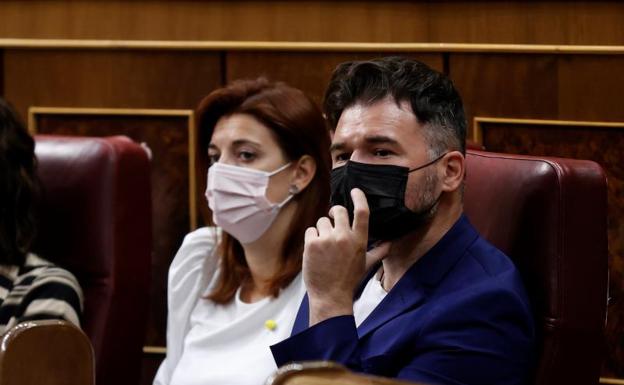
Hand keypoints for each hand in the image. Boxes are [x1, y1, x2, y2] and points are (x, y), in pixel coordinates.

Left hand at [303, 188, 387, 324]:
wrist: (330, 297)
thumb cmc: (349, 281)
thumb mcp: (367, 265)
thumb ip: (379, 251)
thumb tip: (391, 244)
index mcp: (359, 240)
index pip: (362, 212)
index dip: (359, 198)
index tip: (355, 191)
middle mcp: (344, 237)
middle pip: (339, 211)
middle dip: (335, 213)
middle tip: (333, 220)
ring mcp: (328, 239)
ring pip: (322, 221)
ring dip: (322, 230)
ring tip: (324, 247)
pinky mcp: (312, 244)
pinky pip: (311, 230)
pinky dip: (311, 238)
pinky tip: (315, 251)